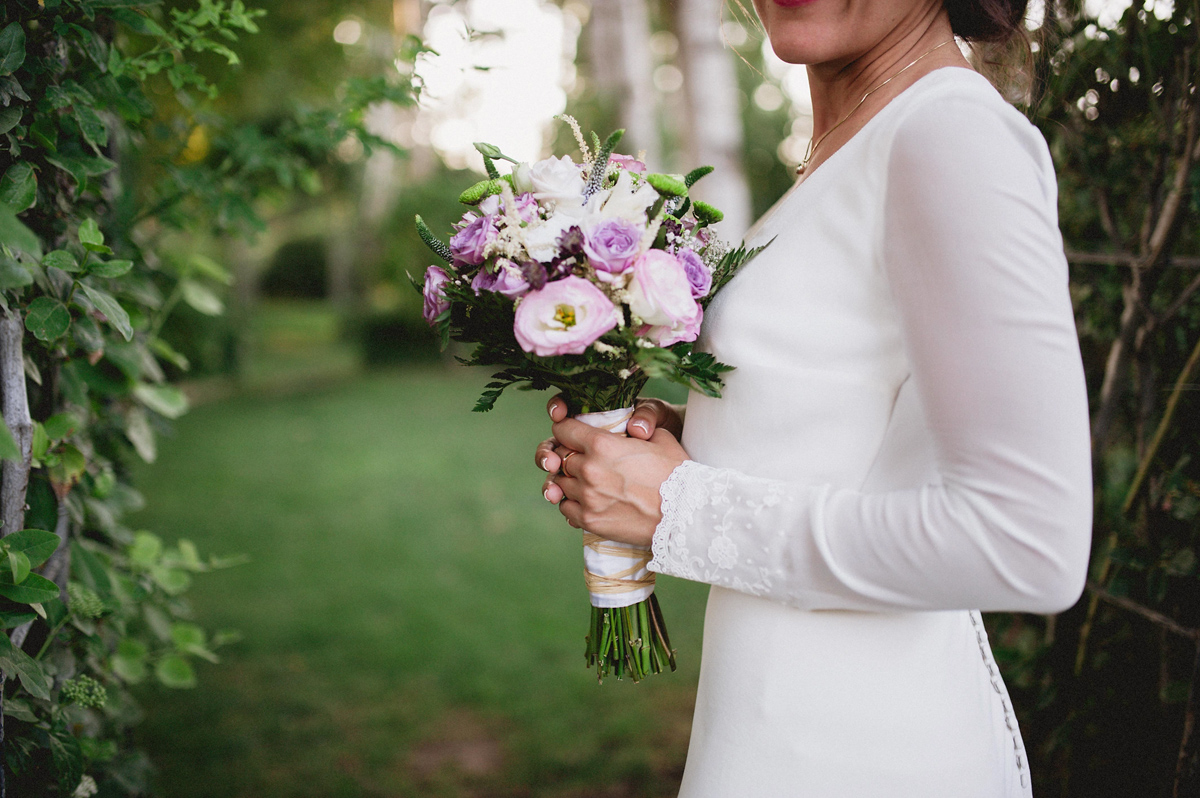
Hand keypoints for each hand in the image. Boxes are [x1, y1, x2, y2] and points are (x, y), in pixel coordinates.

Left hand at [533, 396, 688, 546]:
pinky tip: (585, 500)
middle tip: (582, 458)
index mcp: (602, 444)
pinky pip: (566, 508)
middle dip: (569, 455)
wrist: (685, 514)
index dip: (566, 429)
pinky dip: (571, 503)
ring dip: (569, 480)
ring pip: (559, 483)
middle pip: (561, 457)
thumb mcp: (660, 439)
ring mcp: (587, 497)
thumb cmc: (677, 473)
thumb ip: (635, 431)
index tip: (572, 433)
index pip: (563, 430)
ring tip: (585, 481)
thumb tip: (629, 429)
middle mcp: (589, 469)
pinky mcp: (590, 521)